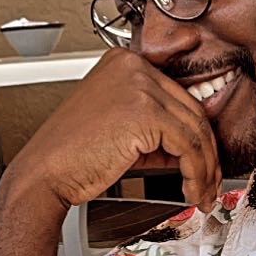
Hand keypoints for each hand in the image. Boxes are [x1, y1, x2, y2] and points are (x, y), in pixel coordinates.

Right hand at [5, 50, 222, 214]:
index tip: (205, 158)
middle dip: (206, 153)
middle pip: (191, 110)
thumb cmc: (73, 155)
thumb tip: (192, 144)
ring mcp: (139, 85)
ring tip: (201, 191)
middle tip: (209, 180)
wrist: (45, 174)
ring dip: (204, 167)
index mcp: (124, 63)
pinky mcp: (146, 111)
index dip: (196, 132)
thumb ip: (156, 127)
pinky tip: (190, 188)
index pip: (178, 95)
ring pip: (195, 129)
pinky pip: (188, 145)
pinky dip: (195, 172)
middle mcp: (132, 66)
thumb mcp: (122, 129)